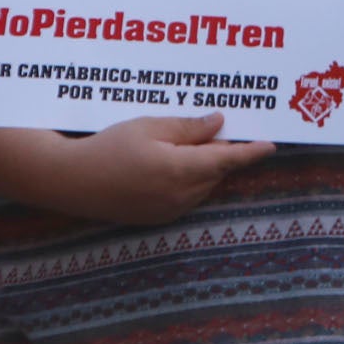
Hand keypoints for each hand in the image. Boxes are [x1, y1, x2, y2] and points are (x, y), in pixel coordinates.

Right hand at [70, 114, 274, 223]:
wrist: (73, 181)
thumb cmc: (110, 147)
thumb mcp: (150, 126)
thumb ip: (189, 128)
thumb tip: (219, 125)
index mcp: (182, 170)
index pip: (227, 159)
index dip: (250, 152)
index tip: (270, 145)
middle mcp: (181, 196)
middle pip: (216, 172)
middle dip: (222, 153)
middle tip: (218, 128)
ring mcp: (170, 211)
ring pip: (203, 185)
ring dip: (205, 167)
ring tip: (191, 143)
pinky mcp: (158, 218)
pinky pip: (187, 197)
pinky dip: (190, 180)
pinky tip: (174, 163)